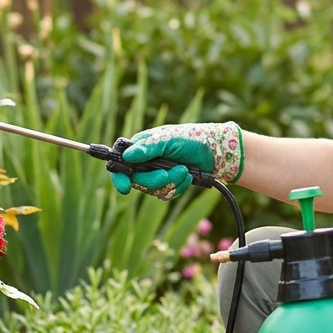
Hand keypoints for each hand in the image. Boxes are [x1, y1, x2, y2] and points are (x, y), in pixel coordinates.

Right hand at [109, 122, 243, 200]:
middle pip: (137, 181)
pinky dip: (178, 187)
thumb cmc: (190, 138)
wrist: (214, 151)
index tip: (124, 187)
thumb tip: (127, 156)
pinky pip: (166, 194)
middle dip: (154, 180)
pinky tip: (187, 177)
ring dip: (171, 182)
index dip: (119, 176)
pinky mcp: (168, 185)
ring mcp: (156, 175)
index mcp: (139, 148)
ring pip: (153, 190)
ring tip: (184, 170)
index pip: (120, 163)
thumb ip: (148, 148)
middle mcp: (145, 163)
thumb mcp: (169, 139)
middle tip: (168, 173)